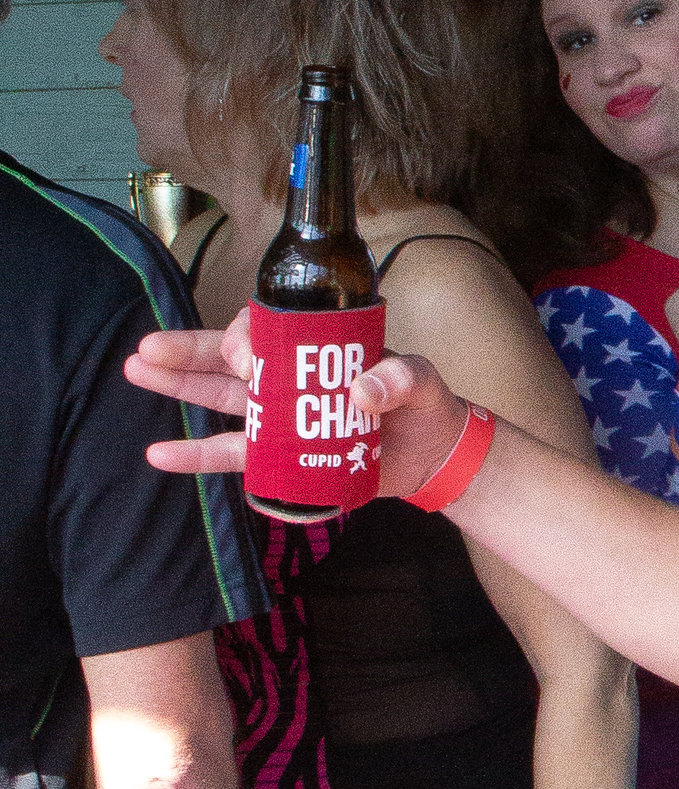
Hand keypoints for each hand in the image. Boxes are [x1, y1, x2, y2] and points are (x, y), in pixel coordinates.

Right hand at [128, 321, 478, 494]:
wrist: (432, 455)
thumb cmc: (426, 406)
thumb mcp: (422, 382)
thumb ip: (401, 379)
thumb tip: (363, 391)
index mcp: (316, 349)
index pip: (267, 331)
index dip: (245, 337)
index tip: (242, 353)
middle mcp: (289, 378)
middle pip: (228, 359)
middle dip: (187, 352)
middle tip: (147, 349)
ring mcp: (280, 416)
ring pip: (219, 398)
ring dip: (178, 387)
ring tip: (136, 371)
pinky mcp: (279, 455)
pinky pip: (231, 454)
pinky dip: (195, 456)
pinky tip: (159, 454)